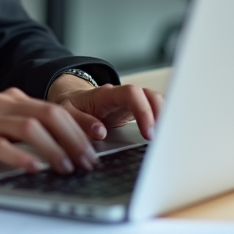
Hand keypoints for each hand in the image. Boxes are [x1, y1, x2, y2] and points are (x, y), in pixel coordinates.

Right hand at [0, 88, 103, 173]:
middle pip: (50, 114)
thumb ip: (19, 123)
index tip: (100, 139)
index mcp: (10, 98)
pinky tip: (34, 168)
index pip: (55, 107)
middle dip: (76, 139)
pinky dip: (22, 156)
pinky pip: (1, 145)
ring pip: (31, 127)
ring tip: (68, 167)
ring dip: (56, 149)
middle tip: (89, 160)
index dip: (81, 124)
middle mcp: (1, 103)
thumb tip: (57, 139)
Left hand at [47, 80, 163, 142]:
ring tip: (166, 139)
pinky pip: (155, 110)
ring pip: (156, 101)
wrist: (73, 101)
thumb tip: (100, 132)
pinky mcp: (136, 111)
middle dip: (161, 115)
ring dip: (165, 118)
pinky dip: (163, 121)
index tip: (147, 133)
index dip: (143, 111)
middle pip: (150, 95)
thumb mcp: (68, 113)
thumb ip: (81, 122)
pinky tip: (165, 136)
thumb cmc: (72, 107)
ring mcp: (132, 102)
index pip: (132, 94)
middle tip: (161, 139)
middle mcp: (122, 96)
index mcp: (106, 94)